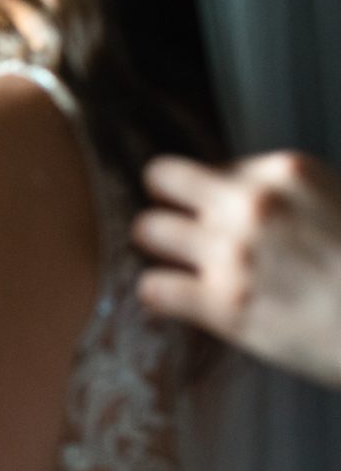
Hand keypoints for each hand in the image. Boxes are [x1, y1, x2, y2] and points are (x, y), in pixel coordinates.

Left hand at [132, 151, 340, 386]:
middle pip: (161, 178)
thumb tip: (230, 196)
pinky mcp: (223, 304)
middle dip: (165, 202)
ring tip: (176, 264)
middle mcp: (251, 204)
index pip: (212, 166)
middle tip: (175, 227)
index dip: (212, 194)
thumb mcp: (335, 201)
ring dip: (158, 248)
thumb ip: (283, 194)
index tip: (219, 215)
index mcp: (285, 171)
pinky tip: (176, 301)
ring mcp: (232, 253)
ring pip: (147, 229)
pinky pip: (152, 287)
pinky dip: (159, 294)